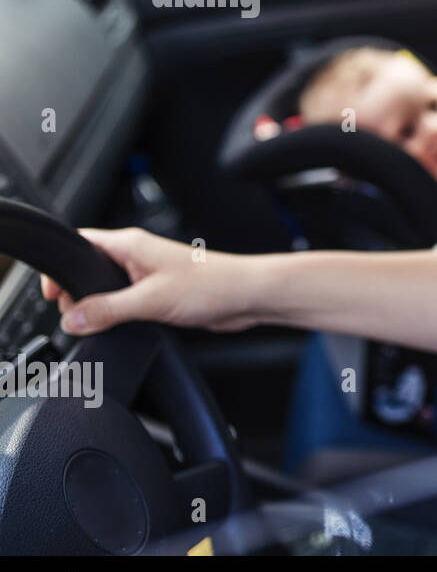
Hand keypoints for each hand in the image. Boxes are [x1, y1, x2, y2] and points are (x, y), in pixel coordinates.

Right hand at [40, 227, 257, 335]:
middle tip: (79, 316)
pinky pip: (125, 301)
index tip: (53, 294)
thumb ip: (108, 310)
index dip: (60, 268)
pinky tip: (122, 327)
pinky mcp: (158, 292)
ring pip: (106, 288)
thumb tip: (73, 319)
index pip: (78, 244)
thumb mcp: (151, 300)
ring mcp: (147, 273)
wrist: (248, 295)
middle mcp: (135, 255)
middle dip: (76, 293)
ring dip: (99, 306)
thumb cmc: (212, 284)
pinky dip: (117, 314)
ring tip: (103, 323)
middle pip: (87, 269)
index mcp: (129, 244)